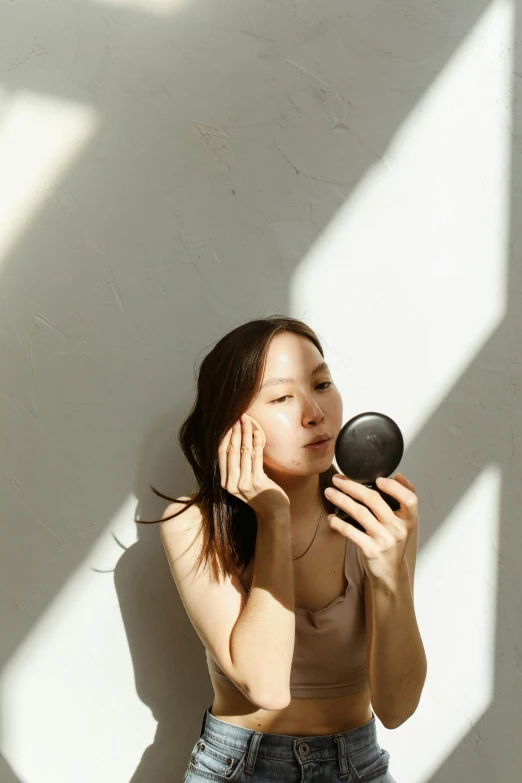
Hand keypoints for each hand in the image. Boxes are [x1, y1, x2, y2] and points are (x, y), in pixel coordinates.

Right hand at [218, 414, 290, 520]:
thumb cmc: (259, 494)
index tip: (228, 422)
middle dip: (234, 431)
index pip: (221, 454)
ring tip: (247, 420)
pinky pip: (256, 458)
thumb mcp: (243, 481)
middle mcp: (231, 483)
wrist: (273, 513)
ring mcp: (244, 483)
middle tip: (238, 416)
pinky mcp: (258, 482)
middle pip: (231, 450)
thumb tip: (234, 441)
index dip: (224, 436)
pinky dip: (257, 443)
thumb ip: (236, 466)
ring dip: (245, 434)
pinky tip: (258, 432)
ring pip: (243, 452)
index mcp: (225, 482)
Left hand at [324, 473, 417, 589]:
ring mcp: (385, 540)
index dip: (394, 488)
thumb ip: (403, 498)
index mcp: (409, 519)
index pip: (410, 499)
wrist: (391, 573)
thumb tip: (398, 475)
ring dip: (341, 500)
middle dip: (352, 486)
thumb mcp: (404, 522)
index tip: (378, 479)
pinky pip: (351, 532)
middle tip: (337, 479)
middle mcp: (398, 529)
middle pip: (375, 501)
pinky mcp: (371, 550)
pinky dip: (338, 523)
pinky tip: (331, 518)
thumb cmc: (394, 542)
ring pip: (359, 513)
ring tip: (329, 492)